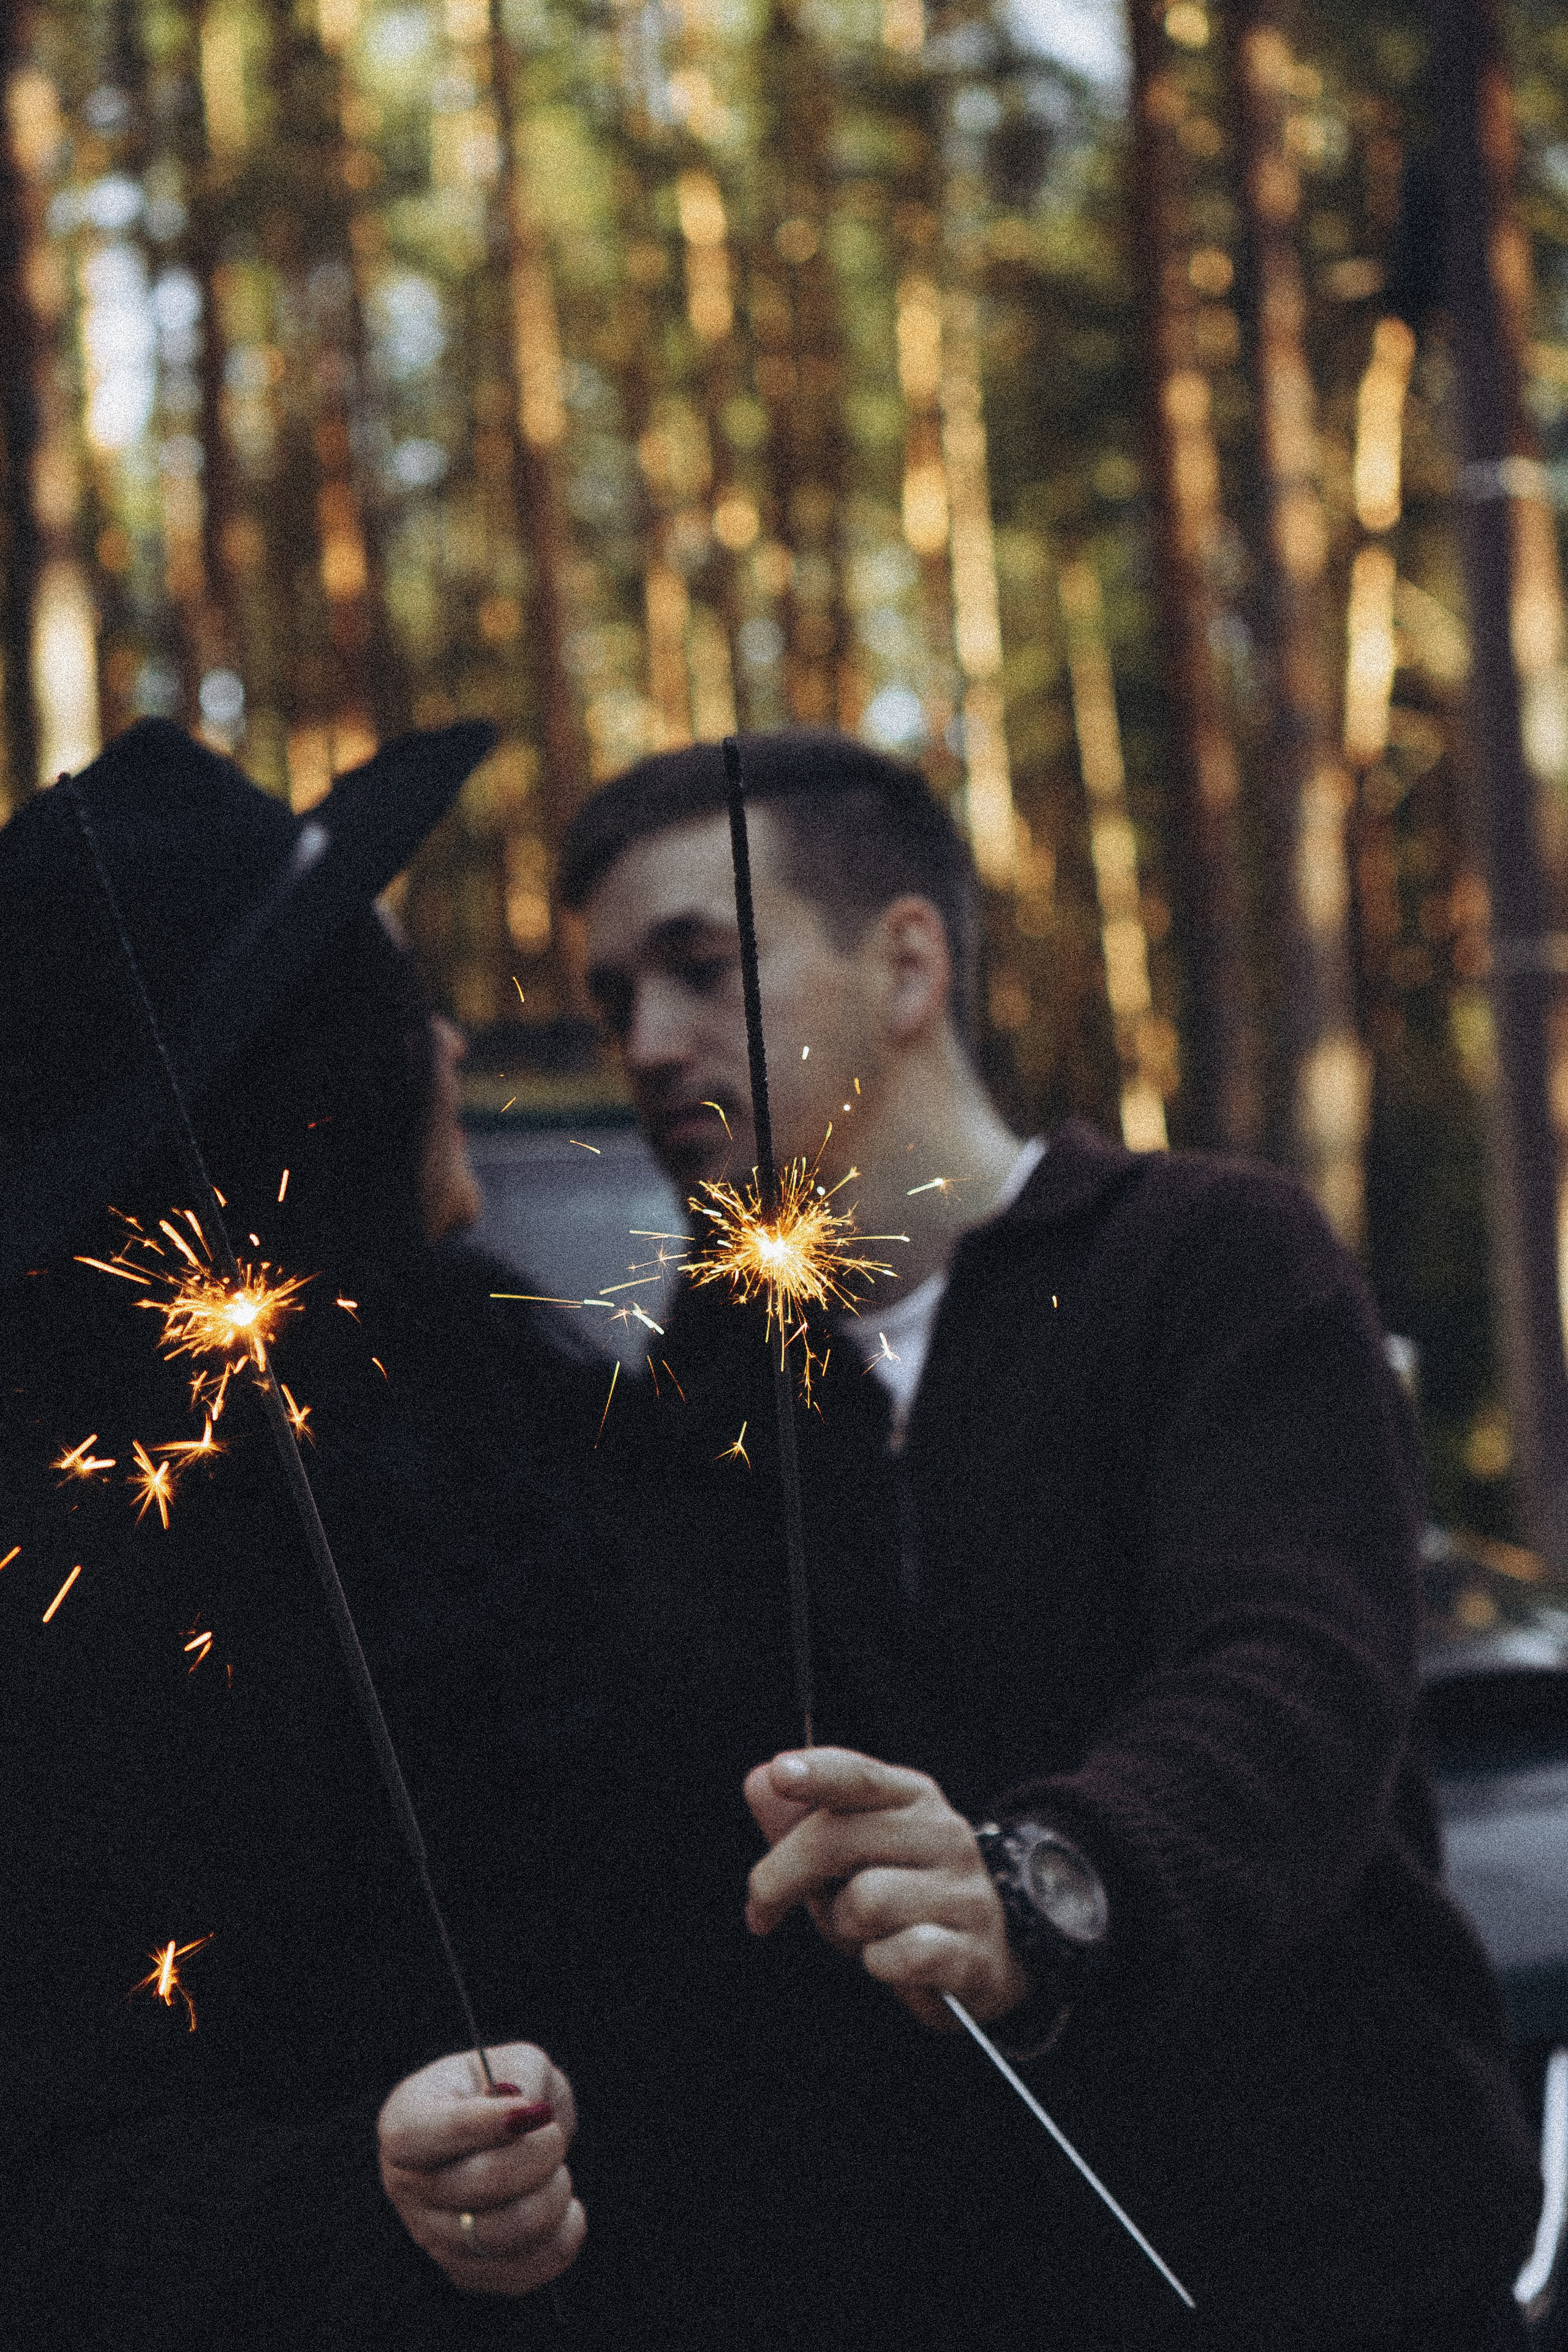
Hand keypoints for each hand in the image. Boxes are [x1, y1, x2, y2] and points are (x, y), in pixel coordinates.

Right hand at [378, 2043, 584, 2296]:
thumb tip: (526, 2111)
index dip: (476, 2125)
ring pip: (501, 2234)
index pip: (417, 2136)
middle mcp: (406, 2184)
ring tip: (558, 2173)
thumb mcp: (513, 2061)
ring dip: (552, 2198)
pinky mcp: (464, 2271)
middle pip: (476, 2185)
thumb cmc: (503, 2093)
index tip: (529, 2110)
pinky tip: (565, 2210)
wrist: (500, 2141)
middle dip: (538, 2154)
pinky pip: (520, 2272)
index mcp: (404, 2121)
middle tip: (554, 2136)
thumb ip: (520, 2074)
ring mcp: (431, 2235)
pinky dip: (559, 2240)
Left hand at [743, 1746, 1029, 2030]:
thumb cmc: (899, 1895)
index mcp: (910, 1797)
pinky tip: (892, 1960)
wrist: (980, 1957)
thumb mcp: (846, 1856)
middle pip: (837, 1840)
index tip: (780, 1774)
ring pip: (866, 1900)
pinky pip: (899, 1955)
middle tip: (762, 1910)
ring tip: (862, 1931)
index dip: (818, 1773)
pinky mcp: (970, 1950)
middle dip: (781, 1879)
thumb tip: (758, 1782)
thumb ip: (800, 1820)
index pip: (859, 1775)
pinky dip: (880, 1964)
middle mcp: (942, 1832)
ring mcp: (963, 1890)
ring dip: (843, 1927)